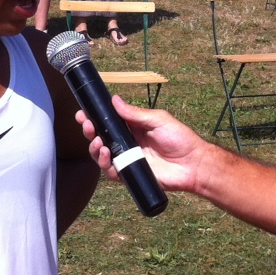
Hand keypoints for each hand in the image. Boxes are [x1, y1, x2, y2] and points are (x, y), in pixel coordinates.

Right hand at [76, 95, 204, 192]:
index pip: (108, 122)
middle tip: (87, 125)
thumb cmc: (180, 139)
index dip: (94, 118)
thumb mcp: (158, 120)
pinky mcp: (129, 175)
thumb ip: (135, 113)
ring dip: (93, 148)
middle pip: (100, 138)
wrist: (192, 164)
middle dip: (90, 131)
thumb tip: (114, 100)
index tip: (83, 113)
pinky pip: (110, 171)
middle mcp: (127, 143)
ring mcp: (127, 160)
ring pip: (101, 155)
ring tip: (96, 141)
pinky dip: (104, 164)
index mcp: (132, 128)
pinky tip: (105, 154)